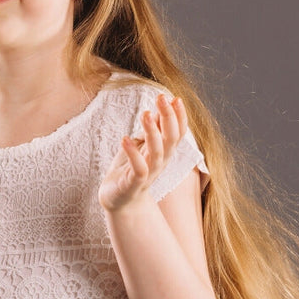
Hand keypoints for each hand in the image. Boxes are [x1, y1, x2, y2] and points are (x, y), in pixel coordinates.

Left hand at [99, 95, 187, 211]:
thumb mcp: (143, 145)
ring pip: (156, 153)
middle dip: (168, 118)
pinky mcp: (133, 184)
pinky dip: (133, 154)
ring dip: (152, 132)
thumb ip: (153, 128)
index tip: (175, 98)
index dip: (180, 117)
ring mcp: (148, 174)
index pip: (178, 133)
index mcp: (164, 152)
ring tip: (145, 113)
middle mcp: (160, 162)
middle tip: (161, 98)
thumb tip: (162, 105)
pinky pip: (138, 169)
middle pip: (171, 139)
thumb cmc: (130, 169)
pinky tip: (125, 139)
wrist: (118, 200)